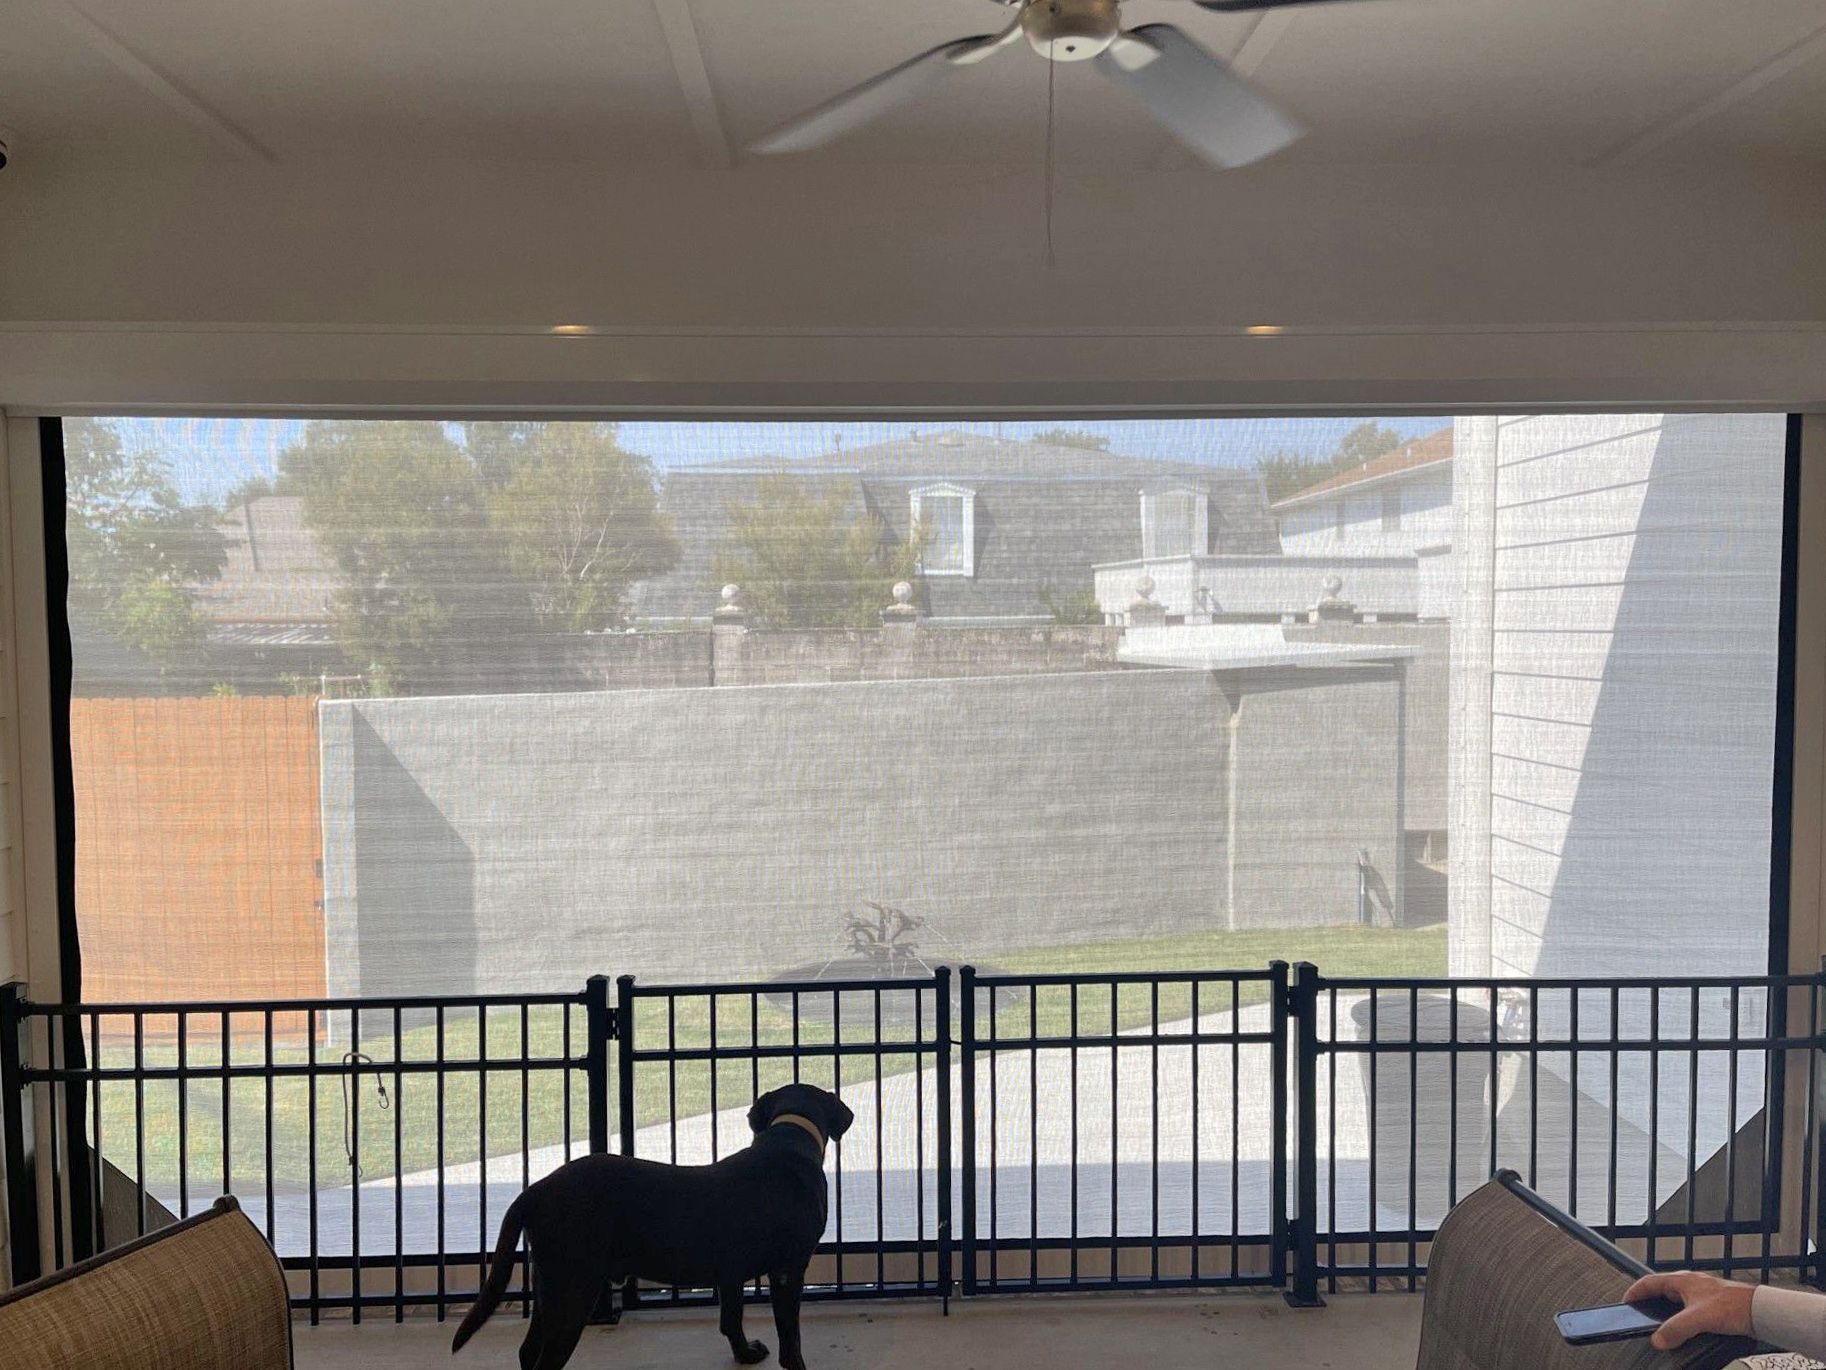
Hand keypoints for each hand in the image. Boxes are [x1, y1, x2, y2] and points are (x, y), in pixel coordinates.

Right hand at [1623, 1272, 1755, 1350]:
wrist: (1760, 1312)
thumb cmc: (1734, 1305)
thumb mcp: (1698, 1319)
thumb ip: (1676, 1330)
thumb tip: (1658, 1340)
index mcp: (1682, 1280)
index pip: (1649, 1282)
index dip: (1635, 1292)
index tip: (1626, 1303)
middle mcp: (1690, 1284)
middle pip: (1662, 1291)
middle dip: (1651, 1304)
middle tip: (1643, 1316)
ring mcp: (1702, 1294)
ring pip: (1677, 1302)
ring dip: (1669, 1314)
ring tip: (1665, 1327)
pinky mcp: (1713, 1306)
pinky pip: (1690, 1311)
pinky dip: (1684, 1320)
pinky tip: (1689, 1331)